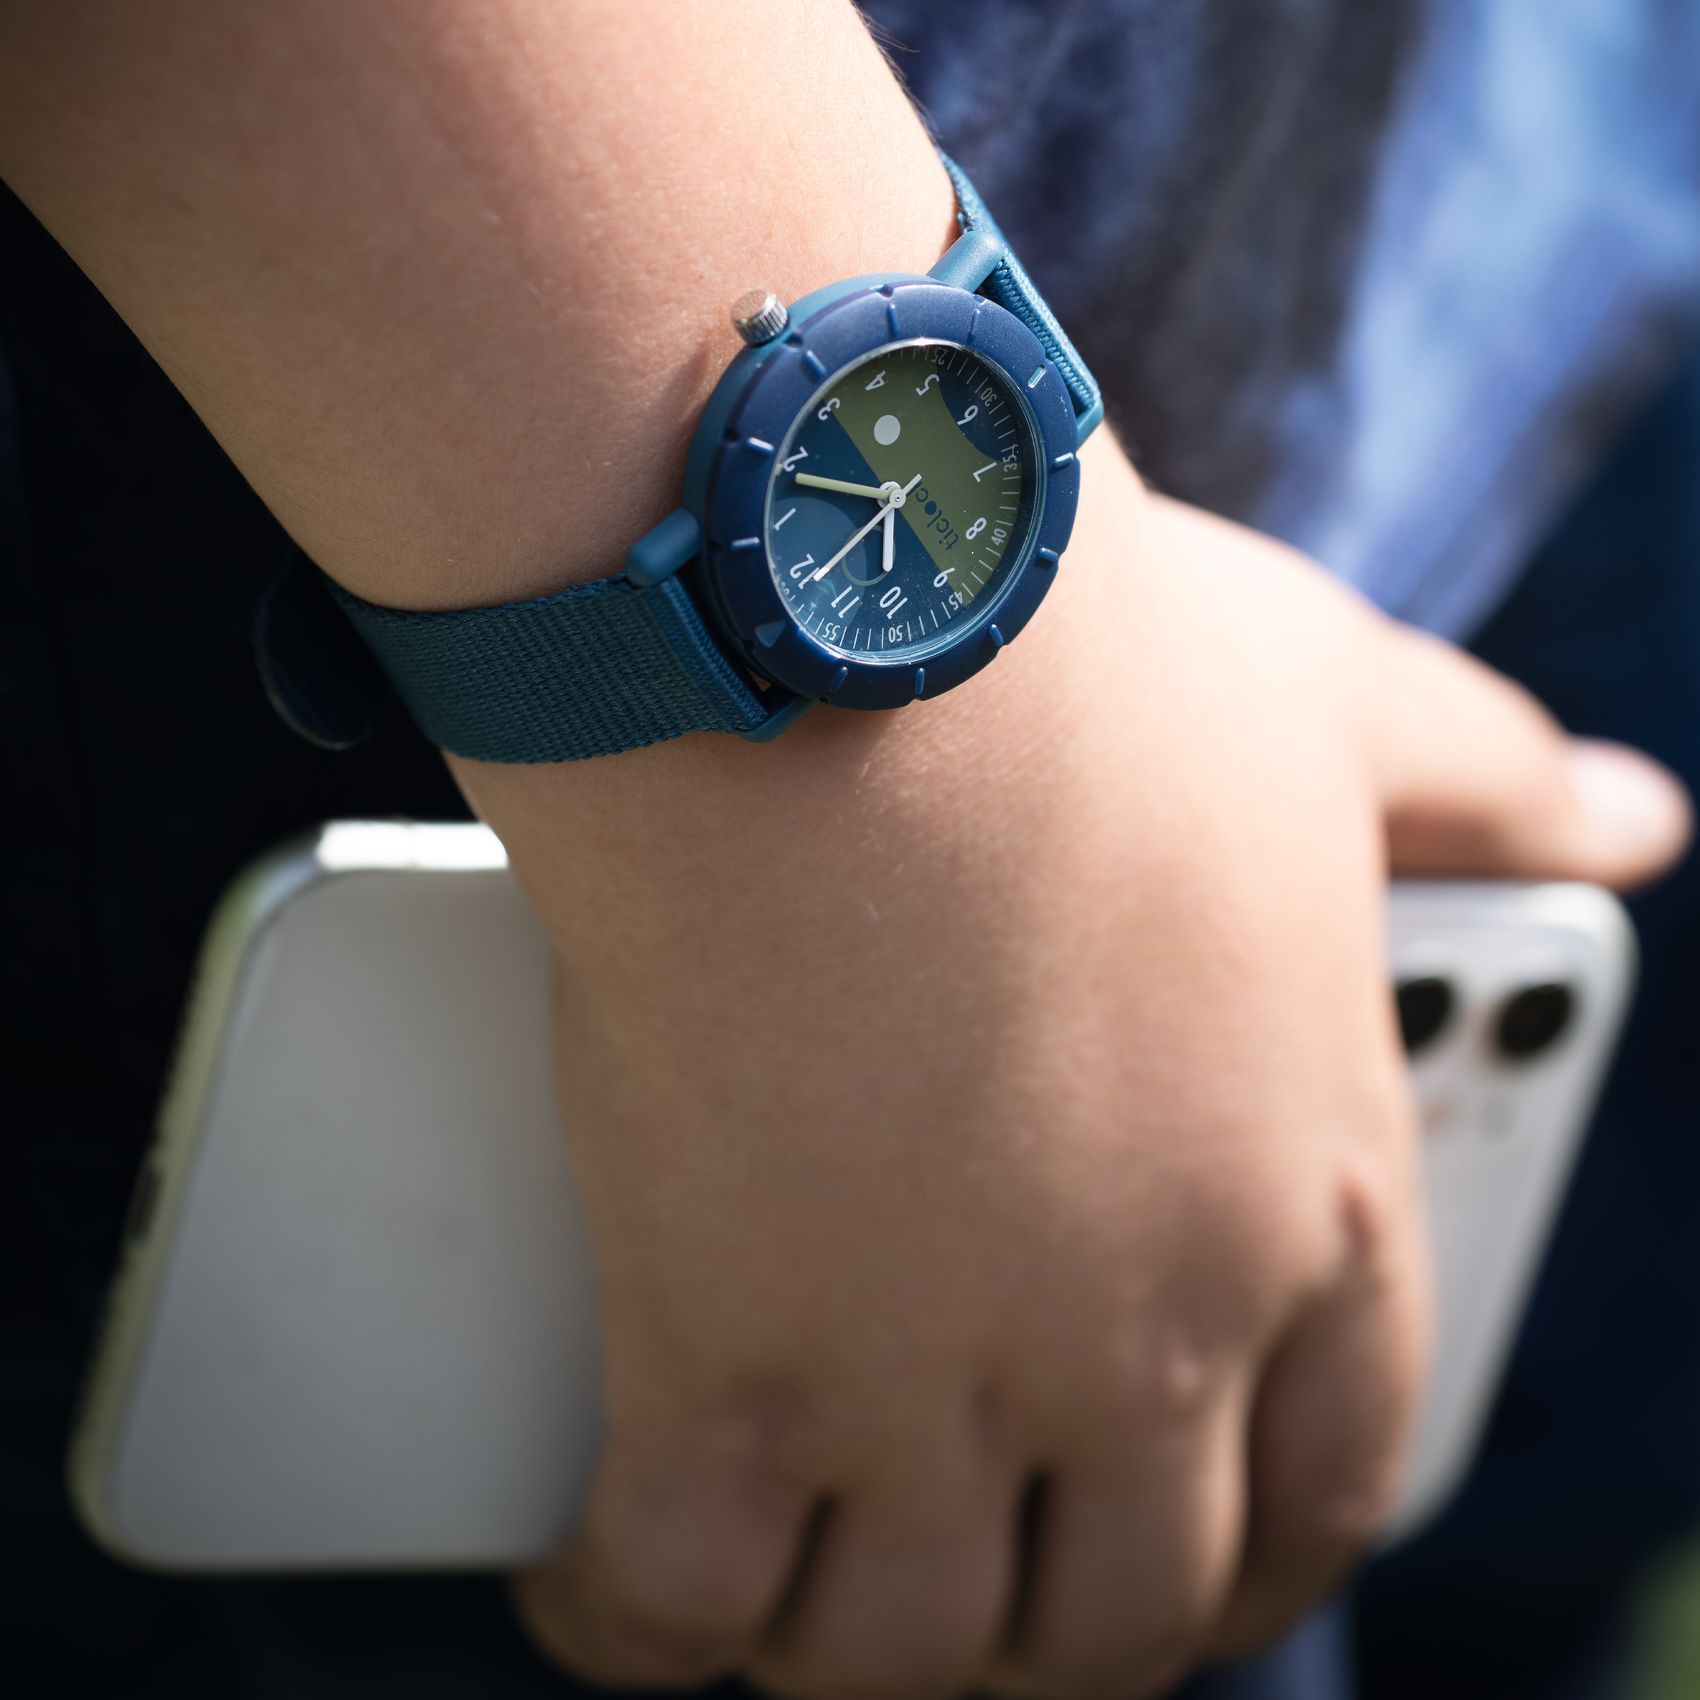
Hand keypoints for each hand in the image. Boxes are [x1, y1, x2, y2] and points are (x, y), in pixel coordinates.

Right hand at [479, 443, 1688, 1698]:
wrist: (850, 631)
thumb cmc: (1079, 662)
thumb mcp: (1329, 713)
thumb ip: (1488, 779)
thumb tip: (1633, 811)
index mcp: (1306, 1195)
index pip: (1331, 1483)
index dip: (1253, 1565)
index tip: (1168, 1572)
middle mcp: (1147, 1329)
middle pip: (1115, 1616)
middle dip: (1039, 1639)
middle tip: (956, 1595)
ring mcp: (940, 1372)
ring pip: (902, 1648)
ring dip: (844, 1653)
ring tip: (777, 1592)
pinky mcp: (734, 1361)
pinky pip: (680, 1587)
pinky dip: (636, 1617)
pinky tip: (603, 1578)